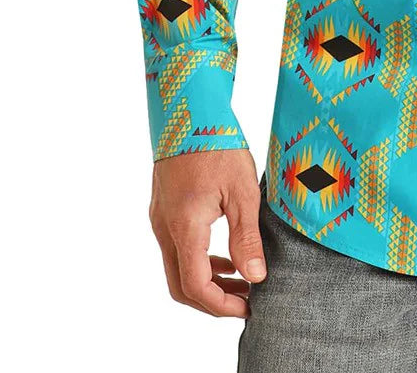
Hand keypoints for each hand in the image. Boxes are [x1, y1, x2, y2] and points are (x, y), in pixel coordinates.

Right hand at [149, 148, 266, 316]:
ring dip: (207, 280)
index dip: (221, 305)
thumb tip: (255, 276)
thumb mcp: (242, 191)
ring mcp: (160, 218)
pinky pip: (176, 248)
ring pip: (176, 268)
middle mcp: (165, 228)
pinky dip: (199, 261)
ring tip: (242, 280)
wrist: (188, 109)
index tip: (249, 306)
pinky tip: (225, 255)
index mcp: (184, 227)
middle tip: (246, 301)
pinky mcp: (163, 208)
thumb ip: (246, 237)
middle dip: (213, 300)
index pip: (196, 286)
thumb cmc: (217, 143)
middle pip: (181, 285)